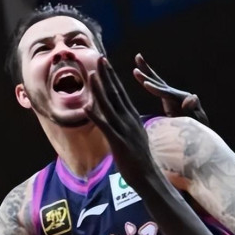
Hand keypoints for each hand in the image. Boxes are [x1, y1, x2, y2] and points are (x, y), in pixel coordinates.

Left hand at [83, 56, 156, 191]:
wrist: (148, 176)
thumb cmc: (139, 158)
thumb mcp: (133, 135)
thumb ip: (125, 123)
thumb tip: (120, 115)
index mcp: (132, 117)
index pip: (120, 92)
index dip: (112, 77)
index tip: (105, 63)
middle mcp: (129, 119)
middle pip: (116, 94)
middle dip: (107, 76)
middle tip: (100, 58)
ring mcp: (124, 130)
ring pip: (110, 106)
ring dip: (100, 90)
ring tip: (91, 74)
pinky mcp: (118, 142)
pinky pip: (105, 127)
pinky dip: (95, 116)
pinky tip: (86, 106)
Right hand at [133, 53, 209, 126]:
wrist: (200, 133)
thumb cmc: (198, 129)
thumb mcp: (197, 121)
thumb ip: (192, 110)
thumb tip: (193, 96)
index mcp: (182, 99)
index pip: (166, 93)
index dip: (156, 89)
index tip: (146, 84)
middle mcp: (176, 94)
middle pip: (159, 81)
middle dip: (147, 71)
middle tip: (138, 57)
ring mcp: (172, 96)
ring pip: (157, 82)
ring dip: (146, 72)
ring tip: (137, 57)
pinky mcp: (168, 100)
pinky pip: (156, 89)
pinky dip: (148, 82)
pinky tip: (142, 78)